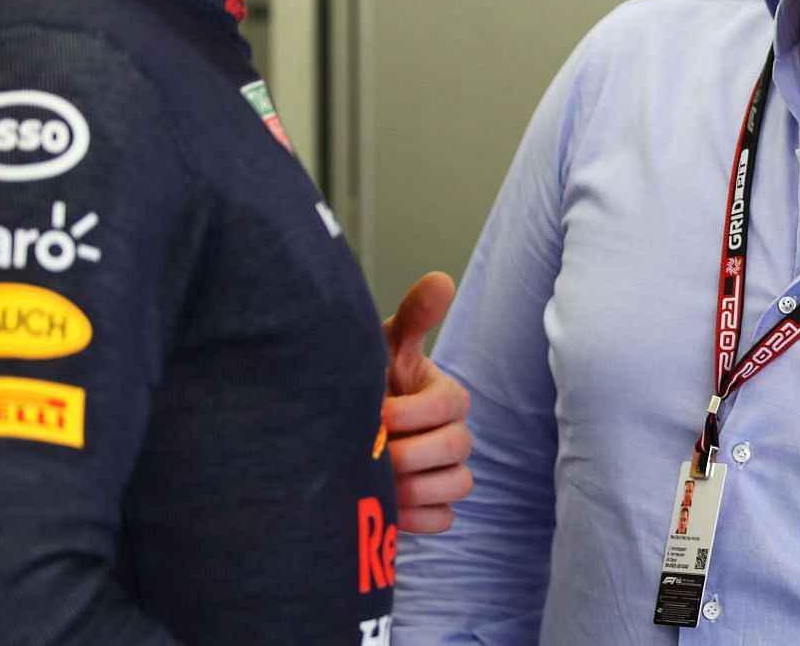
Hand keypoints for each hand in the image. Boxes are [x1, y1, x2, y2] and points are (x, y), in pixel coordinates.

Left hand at [382, 271, 472, 533]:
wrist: (341, 426)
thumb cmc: (369, 380)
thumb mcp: (387, 347)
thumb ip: (415, 316)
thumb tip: (441, 278)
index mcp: (446, 395)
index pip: (448, 407)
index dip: (412, 414)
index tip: (376, 413)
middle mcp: (454, 434)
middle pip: (458, 450)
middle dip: (410, 453)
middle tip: (371, 454)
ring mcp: (449, 472)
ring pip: (458, 486)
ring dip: (416, 487)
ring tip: (377, 482)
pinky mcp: (436, 506)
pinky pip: (445, 520)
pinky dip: (419, 517)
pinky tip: (387, 506)